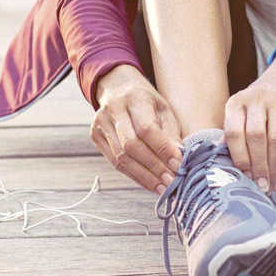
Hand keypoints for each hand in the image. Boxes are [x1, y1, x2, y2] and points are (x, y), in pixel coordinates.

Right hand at [89, 64, 183, 194]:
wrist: (118, 88)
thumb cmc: (147, 101)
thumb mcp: (163, 108)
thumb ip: (171, 132)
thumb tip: (179, 158)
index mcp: (134, 97)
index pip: (147, 128)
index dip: (162, 149)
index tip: (178, 164)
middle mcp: (114, 109)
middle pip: (131, 145)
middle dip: (153, 167)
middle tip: (172, 181)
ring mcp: (101, 123)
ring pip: (121, 157)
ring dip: (144, 176)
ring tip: (162, 187)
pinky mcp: (96, 136)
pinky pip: (115, 162)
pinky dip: (134, 175)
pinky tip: (149, 183)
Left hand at [224, 54, 275, 192]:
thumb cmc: (256, 105)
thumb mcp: (240, 112)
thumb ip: (231, 133)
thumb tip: (219, 160)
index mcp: (236, 103)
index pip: (234, 131)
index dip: (239, 156)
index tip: (242, 176)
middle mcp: (255, 99)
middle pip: (256, 136)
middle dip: (258, 165)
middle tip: (258, 186)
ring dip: (272, 166)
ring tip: (269, 185)